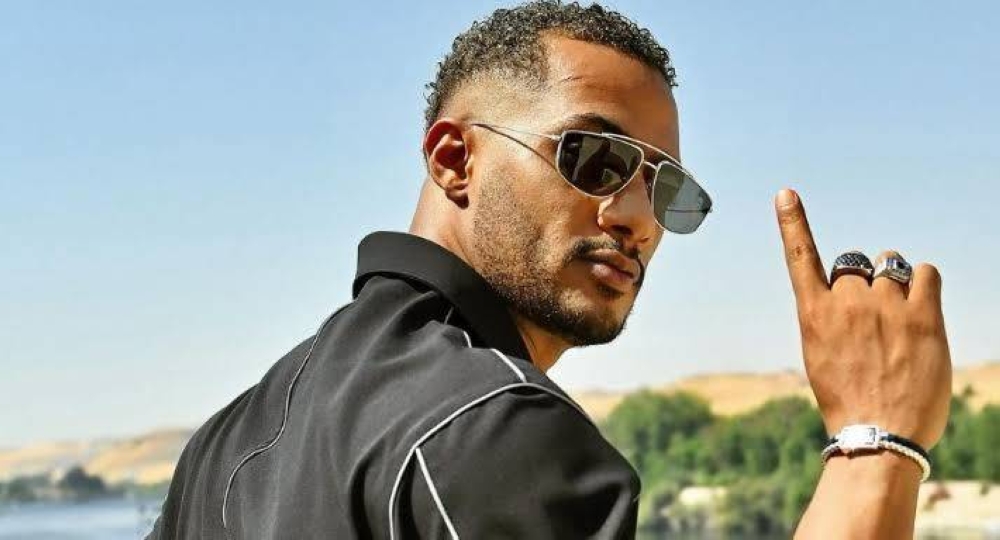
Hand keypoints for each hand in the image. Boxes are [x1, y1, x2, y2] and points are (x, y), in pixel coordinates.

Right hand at [775, 189, 950, 449]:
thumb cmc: (850, 401)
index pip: (800, 257)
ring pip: (892, 267)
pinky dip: (924, 284)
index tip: (786, 194)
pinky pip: (925, 273)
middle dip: (866, 285)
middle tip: (874, 323)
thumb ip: (835, 319)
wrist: (879, 435)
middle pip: (857, 266)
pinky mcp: (922, 315)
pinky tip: (921, 310)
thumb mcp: (822, 357)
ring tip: (899, 323)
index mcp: (814, 314)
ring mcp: (884, 306)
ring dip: (896, 285)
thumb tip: (864, 294)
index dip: (793, 222)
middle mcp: (846, 302)